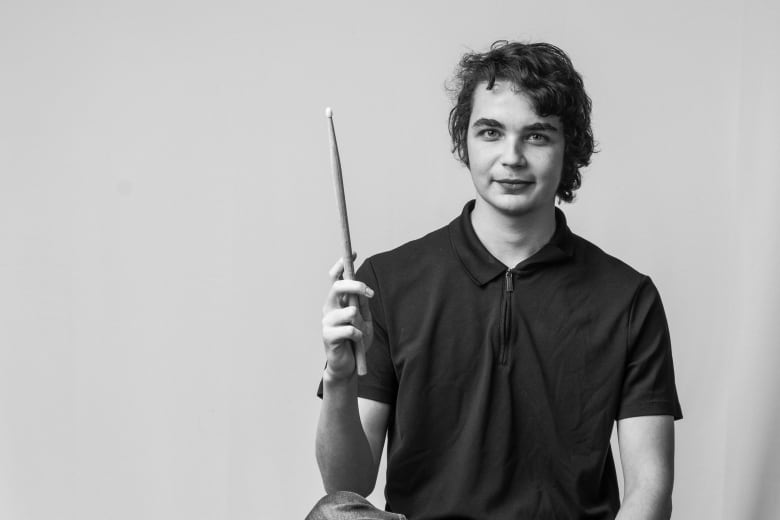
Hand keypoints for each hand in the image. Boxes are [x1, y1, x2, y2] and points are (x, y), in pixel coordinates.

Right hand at [321, 256, 374, 380]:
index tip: (353, 252)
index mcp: (337, 302)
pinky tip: (355, 343)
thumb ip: (362, 304)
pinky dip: (358, 336)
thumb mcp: (364, 319)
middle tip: (370, 293)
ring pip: (349, 311)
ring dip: (361, 323)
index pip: (335, 278)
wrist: (348, 366)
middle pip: (338, 287)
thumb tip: (363, 288)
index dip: (342, 264)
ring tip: (360, 334)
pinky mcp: (328, 336)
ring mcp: (327, 322)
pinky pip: (350, 330)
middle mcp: (329, 308)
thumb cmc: (356, 341)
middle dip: (356, 285)